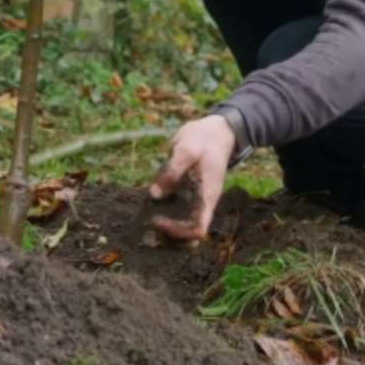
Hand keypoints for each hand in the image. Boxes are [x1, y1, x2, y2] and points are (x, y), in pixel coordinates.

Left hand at [148, 115, 235, 240]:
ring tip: (146, 216)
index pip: (198, 229)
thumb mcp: (186, 149)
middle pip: (190, 233)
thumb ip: (172, 171)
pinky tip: (151, 204)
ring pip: (185, 224)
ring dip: (167, 227)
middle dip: (170, 235)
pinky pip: (180, 210)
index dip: (178, 232)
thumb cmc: (205, 138)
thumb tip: (155, 194)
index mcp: (207, 195)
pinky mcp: (190, 192)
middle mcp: (203, 202)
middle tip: (148, 222)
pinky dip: (167, 212)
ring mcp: (197, 198)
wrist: (218, 130)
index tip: (159, 220)